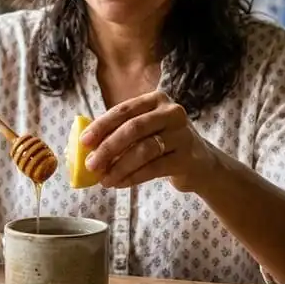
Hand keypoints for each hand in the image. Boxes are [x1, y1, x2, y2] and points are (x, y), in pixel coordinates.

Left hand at [80, 91, 213, 191]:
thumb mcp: (144, 130)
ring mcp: (182, 134)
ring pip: (144, 150)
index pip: (123, 110)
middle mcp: (172, 112)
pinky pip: (154, 168)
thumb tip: (84, 148)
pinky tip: (120, 183)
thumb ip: (118, 132)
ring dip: (119, 167)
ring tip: (104, 180)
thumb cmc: (162, 143)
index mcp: (156, 100)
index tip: (84, 142)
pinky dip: (133, 177)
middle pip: (133, 128)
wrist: (200, 162)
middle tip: (90, 165)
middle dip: (108, 148)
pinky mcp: (187, 157)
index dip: (101, 125)